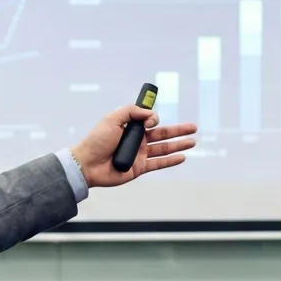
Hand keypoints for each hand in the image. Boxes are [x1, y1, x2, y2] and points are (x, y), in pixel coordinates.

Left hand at [70, 105, 196, 187]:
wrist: (87, 164)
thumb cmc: (96, 141)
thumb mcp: (112, 118)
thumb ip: (132, 112)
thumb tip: (150, 114)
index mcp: (130, 127)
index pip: (149, 120)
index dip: (154, 118)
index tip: (152, 120)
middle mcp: (137, 140)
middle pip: (162, 134)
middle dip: (179, 131)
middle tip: (193, 127)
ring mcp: (139, 154)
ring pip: (164, 148)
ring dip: (179, 145)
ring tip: (193, 141)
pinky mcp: (139, 168)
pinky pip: (158, 163)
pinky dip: (171, 161)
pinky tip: (182, 157)